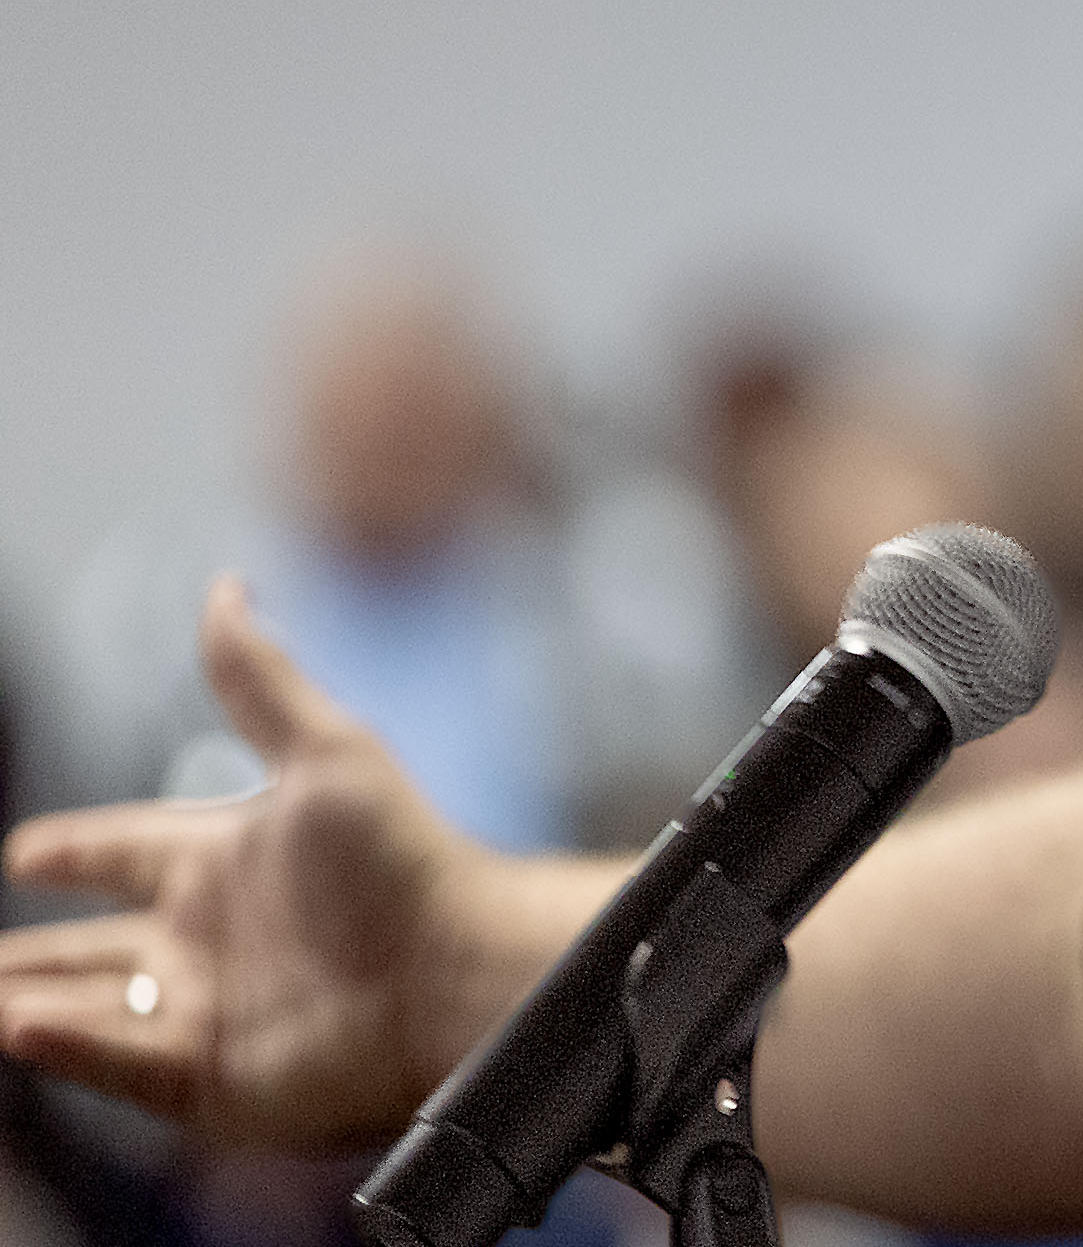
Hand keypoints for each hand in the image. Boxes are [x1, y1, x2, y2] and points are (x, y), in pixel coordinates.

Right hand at [0, 573, 478, 1149]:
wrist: (457, 968)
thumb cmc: (406, 858)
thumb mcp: (325, 752)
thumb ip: (258, 679)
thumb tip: (226, 585)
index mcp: (226, 860)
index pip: (125, 852)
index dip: (73, 849)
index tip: (24, 851)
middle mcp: (208, 938)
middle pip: (88, 946)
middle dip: (22, 954)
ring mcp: (207, 1012)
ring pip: (86, 1008)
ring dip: (22, 1002)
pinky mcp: (211, 1079)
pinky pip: (116, 1061)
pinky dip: (65, 1046)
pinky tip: (18, 1028)